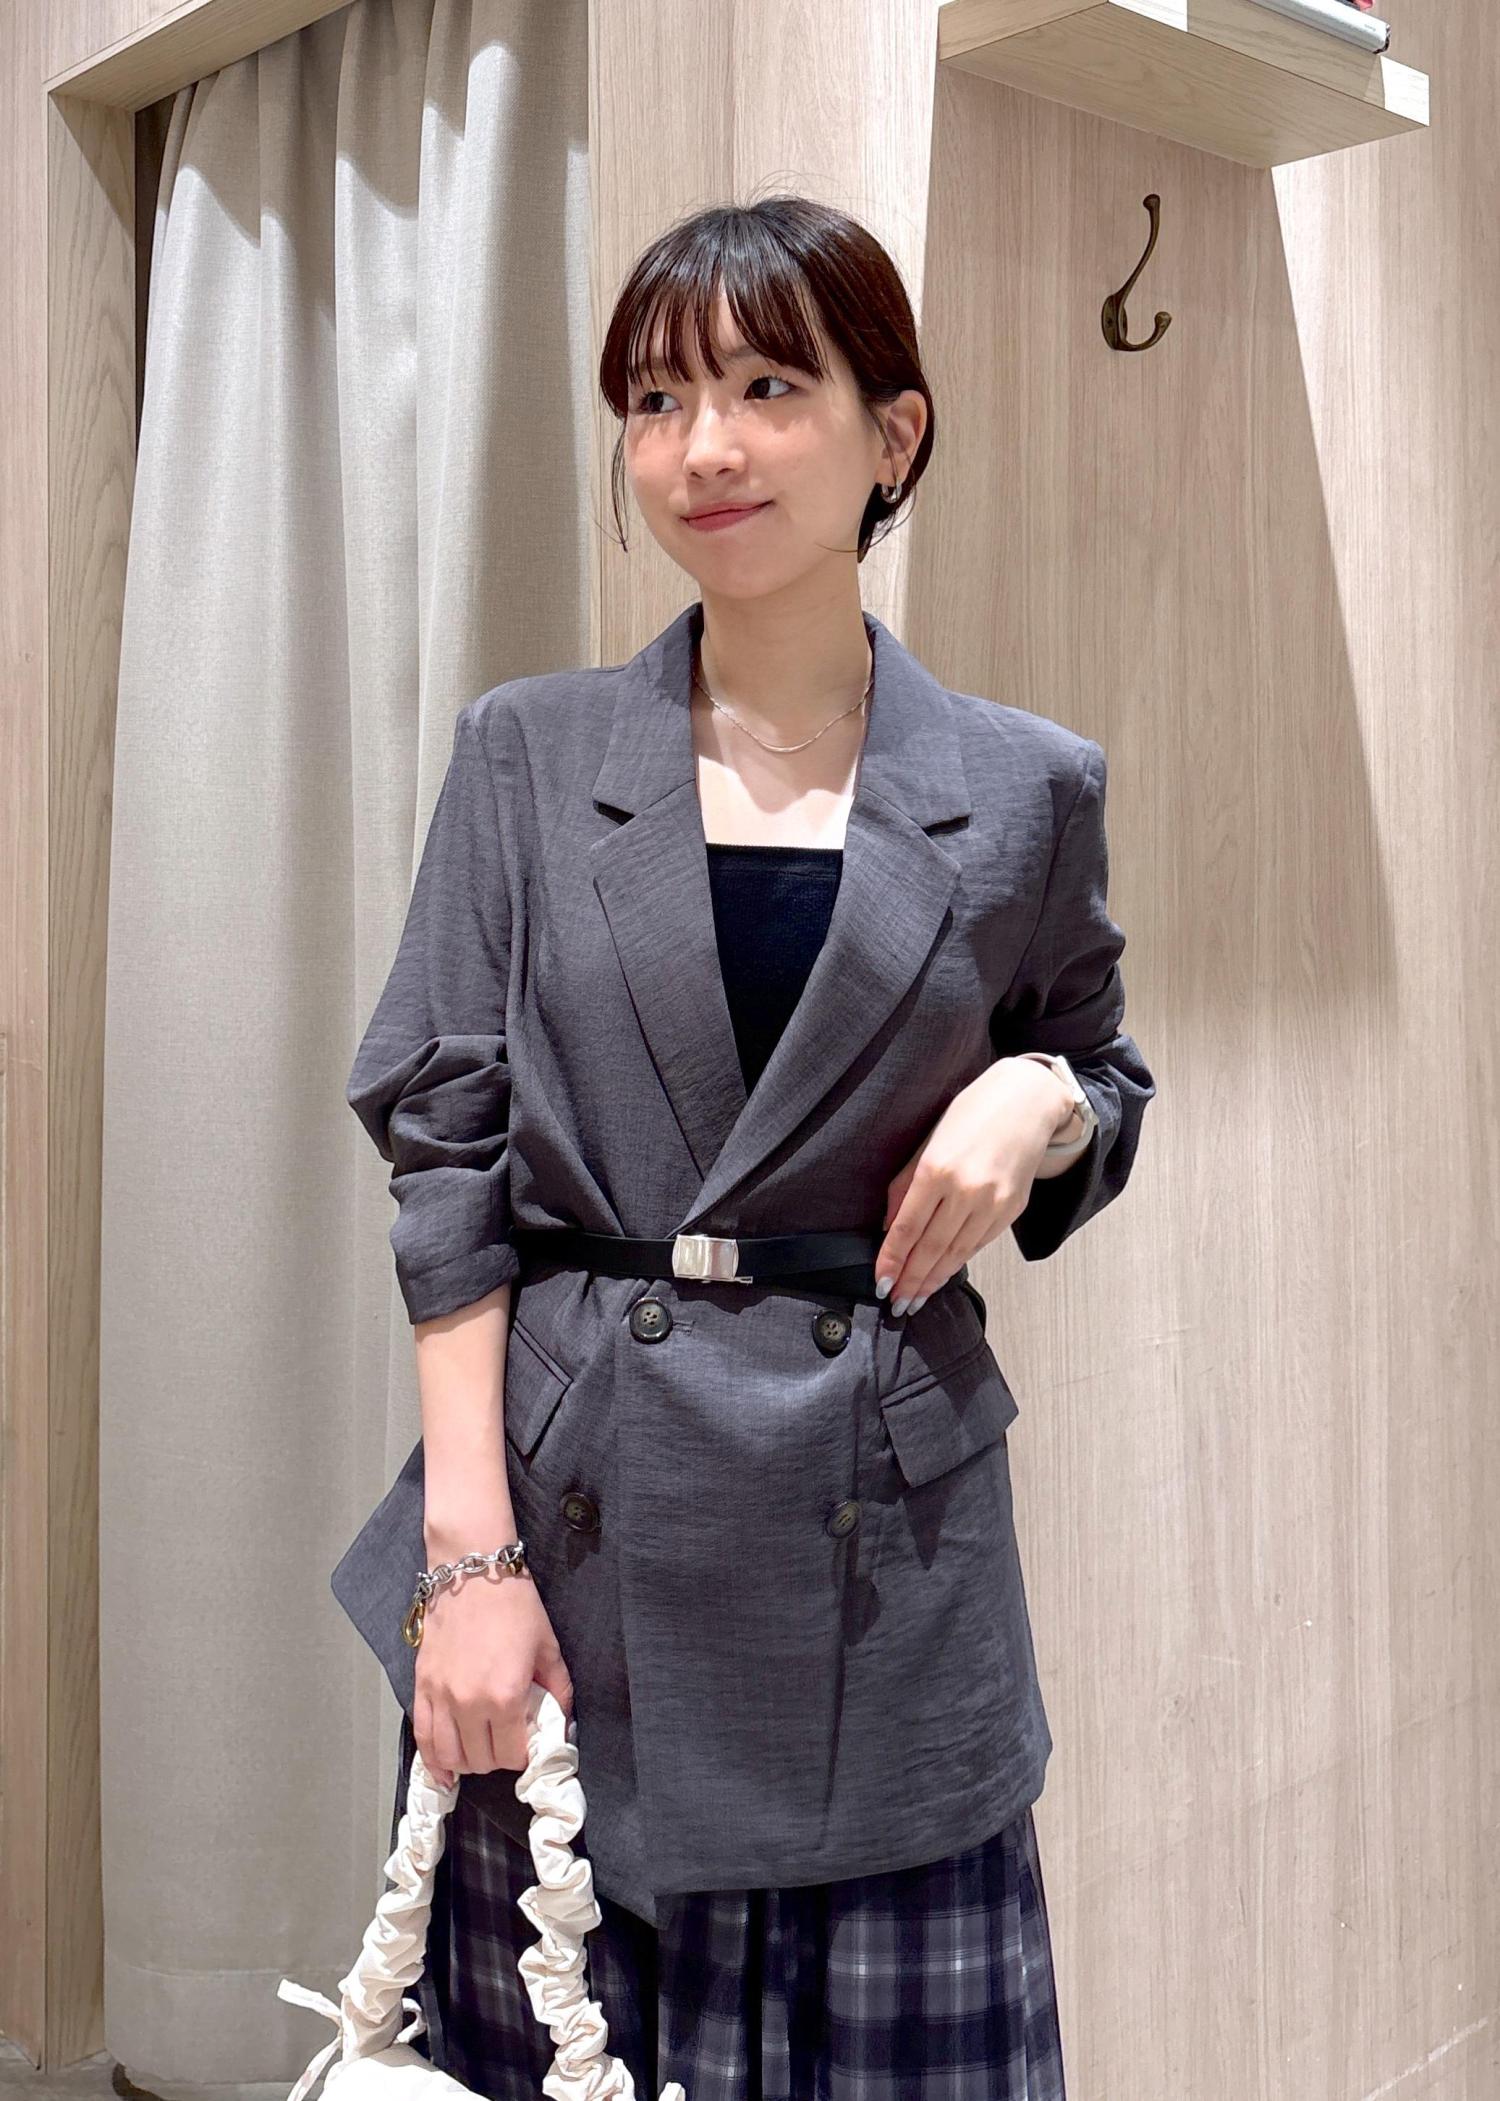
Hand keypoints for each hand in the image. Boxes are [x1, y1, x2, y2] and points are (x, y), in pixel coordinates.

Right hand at [412, 1567, 573, 1788]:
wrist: (472, 1571)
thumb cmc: (512, 1603)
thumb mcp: (548, 1647)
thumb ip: (558, 1690)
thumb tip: (561, 1722)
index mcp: (505, 1695)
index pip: (512, 1754)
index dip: (523, 1756)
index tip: (528, 1746)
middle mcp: (469, 1703)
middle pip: (481, 1760)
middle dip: (497, 1759)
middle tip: (506, 1743)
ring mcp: (441, 1697)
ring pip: (449, 1756)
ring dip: (467, 1762)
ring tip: (479, 1752)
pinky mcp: (421, 1686)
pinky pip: (421, 1737)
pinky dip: (432, 1760)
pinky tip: (443, 1770)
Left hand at [875, 1057, 1076, 1312]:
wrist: (1029, 1100)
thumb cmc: (973, 1112)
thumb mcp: (929, 1139)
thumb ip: (905, 1184)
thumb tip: (889, 1226)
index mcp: (938, 1169)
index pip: (907, 1227)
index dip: (892, 1260)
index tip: (880, 1282)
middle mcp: (966, 1190)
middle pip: (931, 1247)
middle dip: (911, 1280)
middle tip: (896, 1303)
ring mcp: (993, 1202)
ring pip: (957, 1252)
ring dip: (933, 1280)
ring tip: (915, 1299)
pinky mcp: (1012, 1208)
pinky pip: (979, 1243)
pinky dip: (959, 1262)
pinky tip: (943, 1275)